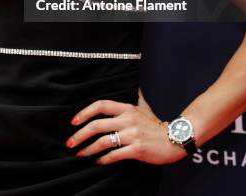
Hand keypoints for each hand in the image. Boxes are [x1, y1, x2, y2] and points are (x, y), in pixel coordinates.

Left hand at [66, 88, 186, 164]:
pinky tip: (98, 161)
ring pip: (103, 141)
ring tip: (81, 154)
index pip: (101, 105)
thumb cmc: (156, 124)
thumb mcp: (145, 107)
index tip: (74, 121)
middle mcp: (128, 119)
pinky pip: (115, 155)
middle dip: (80, 135)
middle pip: (97, 125)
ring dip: (88, 149)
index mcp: (127, 108)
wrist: (174, 140)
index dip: (85, 112)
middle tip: (70, 143)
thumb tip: (136, 86)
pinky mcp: (137, 149)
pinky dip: (103, 159)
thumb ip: (137, 96)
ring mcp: (132, 135)